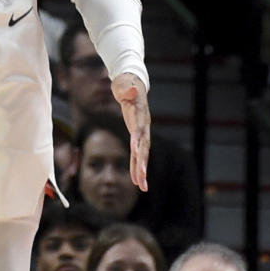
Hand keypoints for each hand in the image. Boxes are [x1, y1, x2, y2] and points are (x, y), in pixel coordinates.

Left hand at [112, 71, 149, 190]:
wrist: (133, 83)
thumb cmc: (126, 83)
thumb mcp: (124, 84)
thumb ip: (127, 89)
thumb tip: (133, 89)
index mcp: (140, 113)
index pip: (139, 129)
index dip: (138, 141)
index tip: (135, 153)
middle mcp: (144, 125)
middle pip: (144, 147)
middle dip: (142, 163)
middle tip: (141, 178)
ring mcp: (142, 132)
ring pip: (142, 154)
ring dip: (141, 170)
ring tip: (142, 187)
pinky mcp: (138, 136)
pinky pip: (137, 153)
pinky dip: (136, 166)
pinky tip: (136, 180)